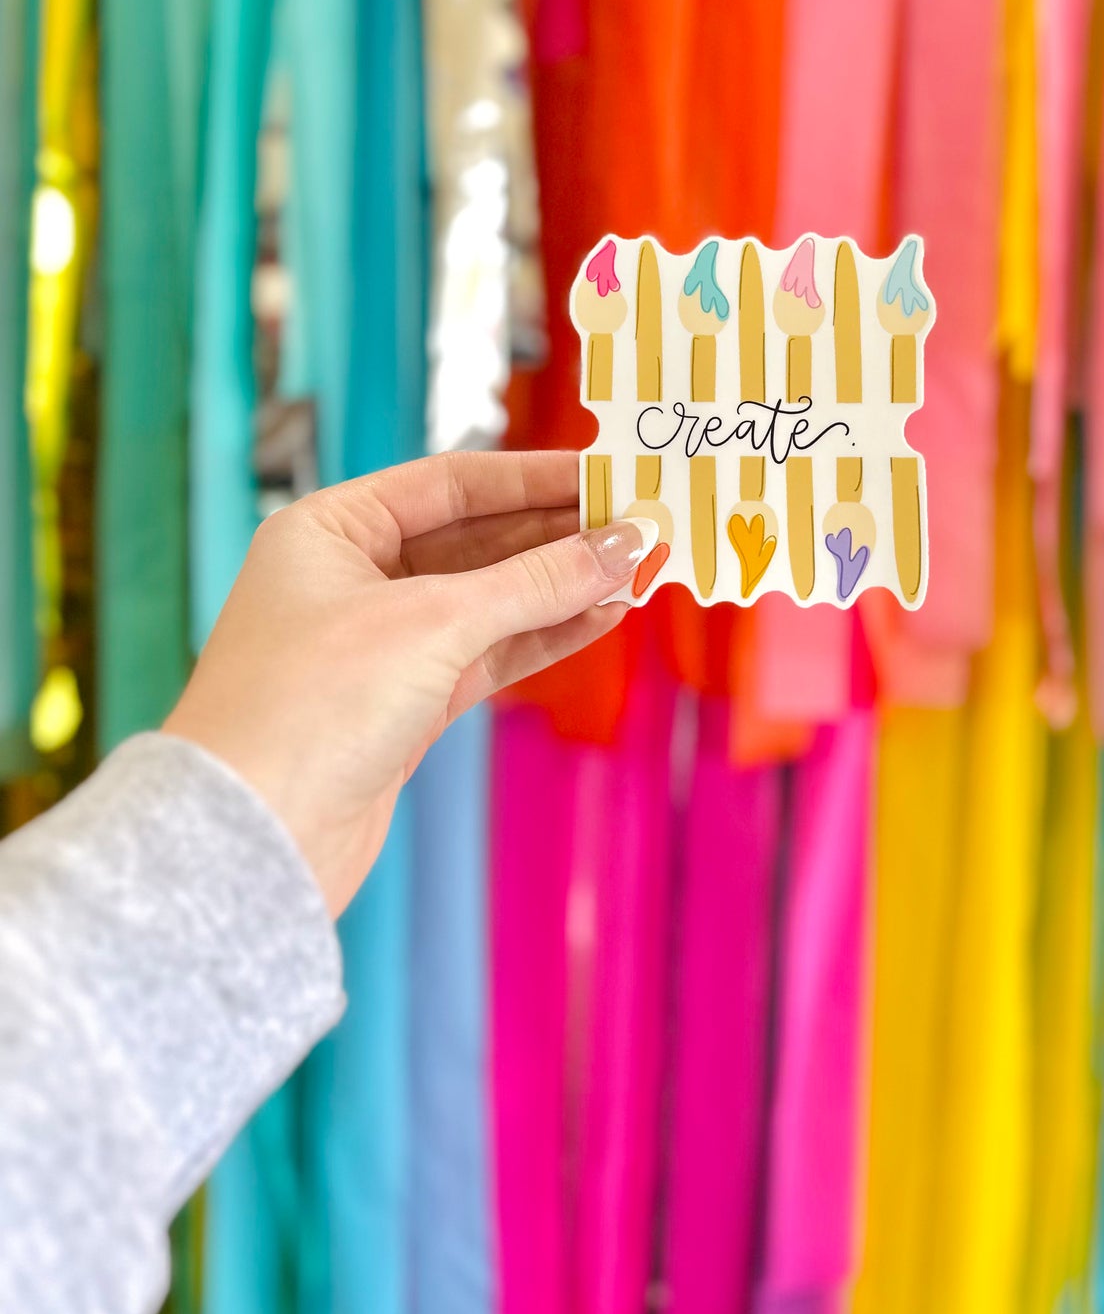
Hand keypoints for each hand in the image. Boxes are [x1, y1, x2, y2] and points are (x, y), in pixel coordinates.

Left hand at [165, 451, 653, 914]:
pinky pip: (488, 654)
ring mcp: (379, 645)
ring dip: (563, 587)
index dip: (534, 477)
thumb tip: (626, 544)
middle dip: (559, 534)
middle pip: (476, 539)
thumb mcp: (432, 623)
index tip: (608, 473)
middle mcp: (351, 578)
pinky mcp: (404, 706)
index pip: (451, 481)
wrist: (252, 840)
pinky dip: (545, 636)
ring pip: (490, 601)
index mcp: (330, 529)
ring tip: (640, 569)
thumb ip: (537, 581)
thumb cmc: (311, 704)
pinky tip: (603, 616)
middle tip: (641, 523)